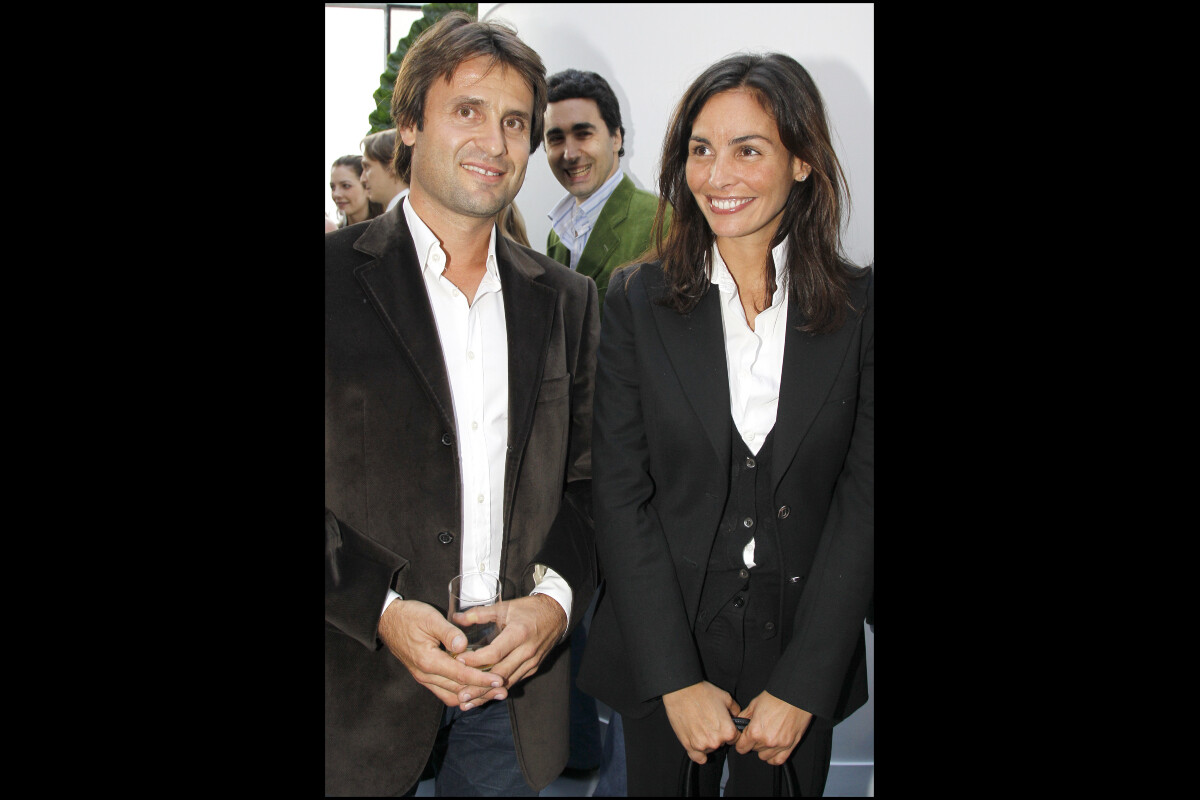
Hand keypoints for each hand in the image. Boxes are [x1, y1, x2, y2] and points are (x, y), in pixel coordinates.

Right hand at [378, 598, 505, 708]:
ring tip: (492, 692)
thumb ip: (448, 633)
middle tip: (502, 691)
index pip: (460, 675)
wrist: (388, 620)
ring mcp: (424, 677)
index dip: (481, 679)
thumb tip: (464, 646)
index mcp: (428, 661)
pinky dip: (460, 693)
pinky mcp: (425, 676)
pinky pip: (444, 691)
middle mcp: (426, 675)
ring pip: (451, 695)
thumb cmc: (409, 617)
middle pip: (458, 690)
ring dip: (472, 695)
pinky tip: (474, 689)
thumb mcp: (430, 618)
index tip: (498, 680)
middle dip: (482, 692)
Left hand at [455, 593, 565, 694]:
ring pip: (507, 682)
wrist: (557, 615)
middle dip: (479, 686)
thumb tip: (456, 618)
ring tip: (468, 703)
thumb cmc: (529, 610)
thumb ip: (480, 613)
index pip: (495, 653)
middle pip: (500, 674)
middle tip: (460, 695)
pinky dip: (497, 690)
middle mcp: (526, 651)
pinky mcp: (532, 669)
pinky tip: (483, 697)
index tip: (459, 661)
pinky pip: (513, 681)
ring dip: (487, 694)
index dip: (476, 659)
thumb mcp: (505, 607)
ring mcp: (531, 662)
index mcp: (519, 633)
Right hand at [661, 681, 741, 763]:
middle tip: (710, 722)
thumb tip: (736, 716)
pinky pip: (697, 757)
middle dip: (719, 735)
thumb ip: (735, 710)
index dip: (731, 730)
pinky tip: (698, 744)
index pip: (736, 738)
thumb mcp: (726, 698)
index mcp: (728, 731)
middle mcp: (716, 741)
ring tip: (701, 726)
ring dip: (708, 741)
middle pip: (722, 744)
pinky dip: (699, 753)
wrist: (681, 691)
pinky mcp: (688, 746)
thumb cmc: (702, 693)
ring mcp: (701, 745)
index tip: (724, 725)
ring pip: (710, 749)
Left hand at [732, 691, 812, 765]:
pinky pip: (778, 760)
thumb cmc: (776, 697)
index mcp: (755, 731)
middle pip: (753, 750)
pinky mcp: (790, 746)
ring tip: (766, 737)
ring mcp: (779, 745)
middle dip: (753, 742)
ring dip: (763, 749)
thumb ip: (744, 717)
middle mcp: (767, 741)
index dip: (740, 743)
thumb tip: (738, 724)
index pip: (741, 748)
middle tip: (757, 732)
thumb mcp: (754, 704)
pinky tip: (773, 748)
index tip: (742, 739)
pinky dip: (774, 756)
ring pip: (764, 756)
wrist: (795, 695)